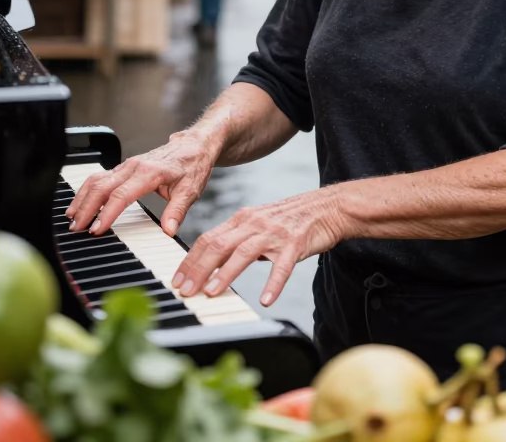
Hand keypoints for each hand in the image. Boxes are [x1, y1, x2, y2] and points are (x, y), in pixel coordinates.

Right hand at [65, 128, 219, 237]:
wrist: (196, 144)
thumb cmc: (193, 165)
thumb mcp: (191, 189)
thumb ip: (178, 210)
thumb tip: (168, 230)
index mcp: (150, 172)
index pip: (122, 194)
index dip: (107, 213)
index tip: (96, 229)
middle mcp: (135, 166)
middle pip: (102, 186)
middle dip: (86, 208)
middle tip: (76, 229)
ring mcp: (128, 165)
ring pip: (97, 179)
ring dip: (83, 198)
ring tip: (72, 218)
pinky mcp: (126, 167)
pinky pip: (101, 176)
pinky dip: (88, 190)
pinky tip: (81, 203)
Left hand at [171, 187, 346, 306]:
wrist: (328, 207)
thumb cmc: (292, 219)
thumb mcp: (259, 224)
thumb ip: (237, 239)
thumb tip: (212, 264)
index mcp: (243, 219)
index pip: (209, 239)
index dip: (190, 260)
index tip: (177, 280)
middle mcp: (255, 223)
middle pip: (220, 245)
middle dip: (198, 269)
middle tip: (186, 290)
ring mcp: (275, 233)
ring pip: (244, 252)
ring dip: (226, 274)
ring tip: (212, 292)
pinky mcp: (296, 243)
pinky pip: (282, 266)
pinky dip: (273, 283)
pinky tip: (266, 299)